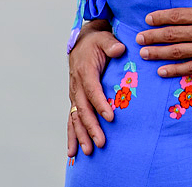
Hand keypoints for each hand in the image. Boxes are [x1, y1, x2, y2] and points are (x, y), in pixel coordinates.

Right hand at [66, 21, 125, 156]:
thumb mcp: (105, 39)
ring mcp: (74, 95)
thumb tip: (119, 49)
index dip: (100, 104)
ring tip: (89, 151)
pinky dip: (72, 136)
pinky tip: (73, 152)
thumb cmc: (97, 42)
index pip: (92, 90)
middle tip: (101, 142)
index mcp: (85, 71)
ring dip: (81, 136)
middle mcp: (77, 86)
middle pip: (83, 109)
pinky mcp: (75, 101)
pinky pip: (71, 120)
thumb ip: (111, 44)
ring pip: (76, 118)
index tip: (110, 117)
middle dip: (91, 127)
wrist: (82, 43)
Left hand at [136, 0, 191, 77]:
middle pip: (172, 35)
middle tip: (138, 39)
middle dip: (153, 37)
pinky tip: (163, 71)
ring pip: (177, 53)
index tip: (148, 20)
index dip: (160, 18)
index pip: (176, 16)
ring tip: (144, 54)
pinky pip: (191, 68)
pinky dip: (175, 70)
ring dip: (158, 53)